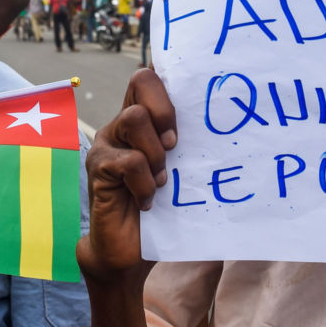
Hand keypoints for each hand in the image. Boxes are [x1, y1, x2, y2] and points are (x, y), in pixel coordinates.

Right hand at [77, 68, 176, 281]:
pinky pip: (129, 161)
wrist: (127, 253)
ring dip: (156, 152)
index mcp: (145, 121)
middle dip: (166, 108)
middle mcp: (123, 124)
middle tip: (175, 144)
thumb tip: (227, 132)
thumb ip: (188, 149)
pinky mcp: (99, 168)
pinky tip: (148, 201)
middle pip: (141, 80)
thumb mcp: (180, 173)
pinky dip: (145, 183)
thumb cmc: (160, 211)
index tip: (189, 95)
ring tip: (161, 179)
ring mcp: (108, 143)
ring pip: (134, 119)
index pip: (151, 76)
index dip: (167, 73)